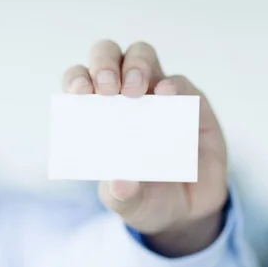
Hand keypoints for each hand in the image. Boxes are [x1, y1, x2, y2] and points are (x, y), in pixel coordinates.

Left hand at [62, 40, 227, 256]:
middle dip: (104, 65)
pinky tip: (167, 96)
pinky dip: (173, 86)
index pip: (79, 82)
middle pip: (108, 56)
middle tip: (108, 89)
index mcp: (97, 112)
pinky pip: (180, 83)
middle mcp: (124, 96)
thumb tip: (121, 183)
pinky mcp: (191, 103)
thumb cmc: (143, 197)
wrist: (186, 211)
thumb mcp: (127, 202)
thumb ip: (121, 194)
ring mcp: (157, 95)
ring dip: (136, 66)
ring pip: (141, 55)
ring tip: (135, 92)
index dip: (76, 80)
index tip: (79, 93)